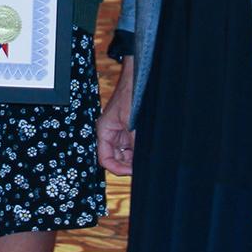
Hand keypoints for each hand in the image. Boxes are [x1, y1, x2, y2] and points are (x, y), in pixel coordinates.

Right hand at [97, 55, 135, 175]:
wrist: (139, 79)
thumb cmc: (130, 94)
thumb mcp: (132, 124)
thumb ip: (134, 143)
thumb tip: (139, 161)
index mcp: (104, 131)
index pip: (105, 159)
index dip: (118, 169)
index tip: (131, 172)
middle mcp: (111, 133)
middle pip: (116, 158)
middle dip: (128, 164)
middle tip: (141, 166)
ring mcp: (120, 131)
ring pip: (126, 153)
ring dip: (135, 157)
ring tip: (146, 157)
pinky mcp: (129, 128)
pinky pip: (132, 144)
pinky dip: (139, 149)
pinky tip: (148, 150)